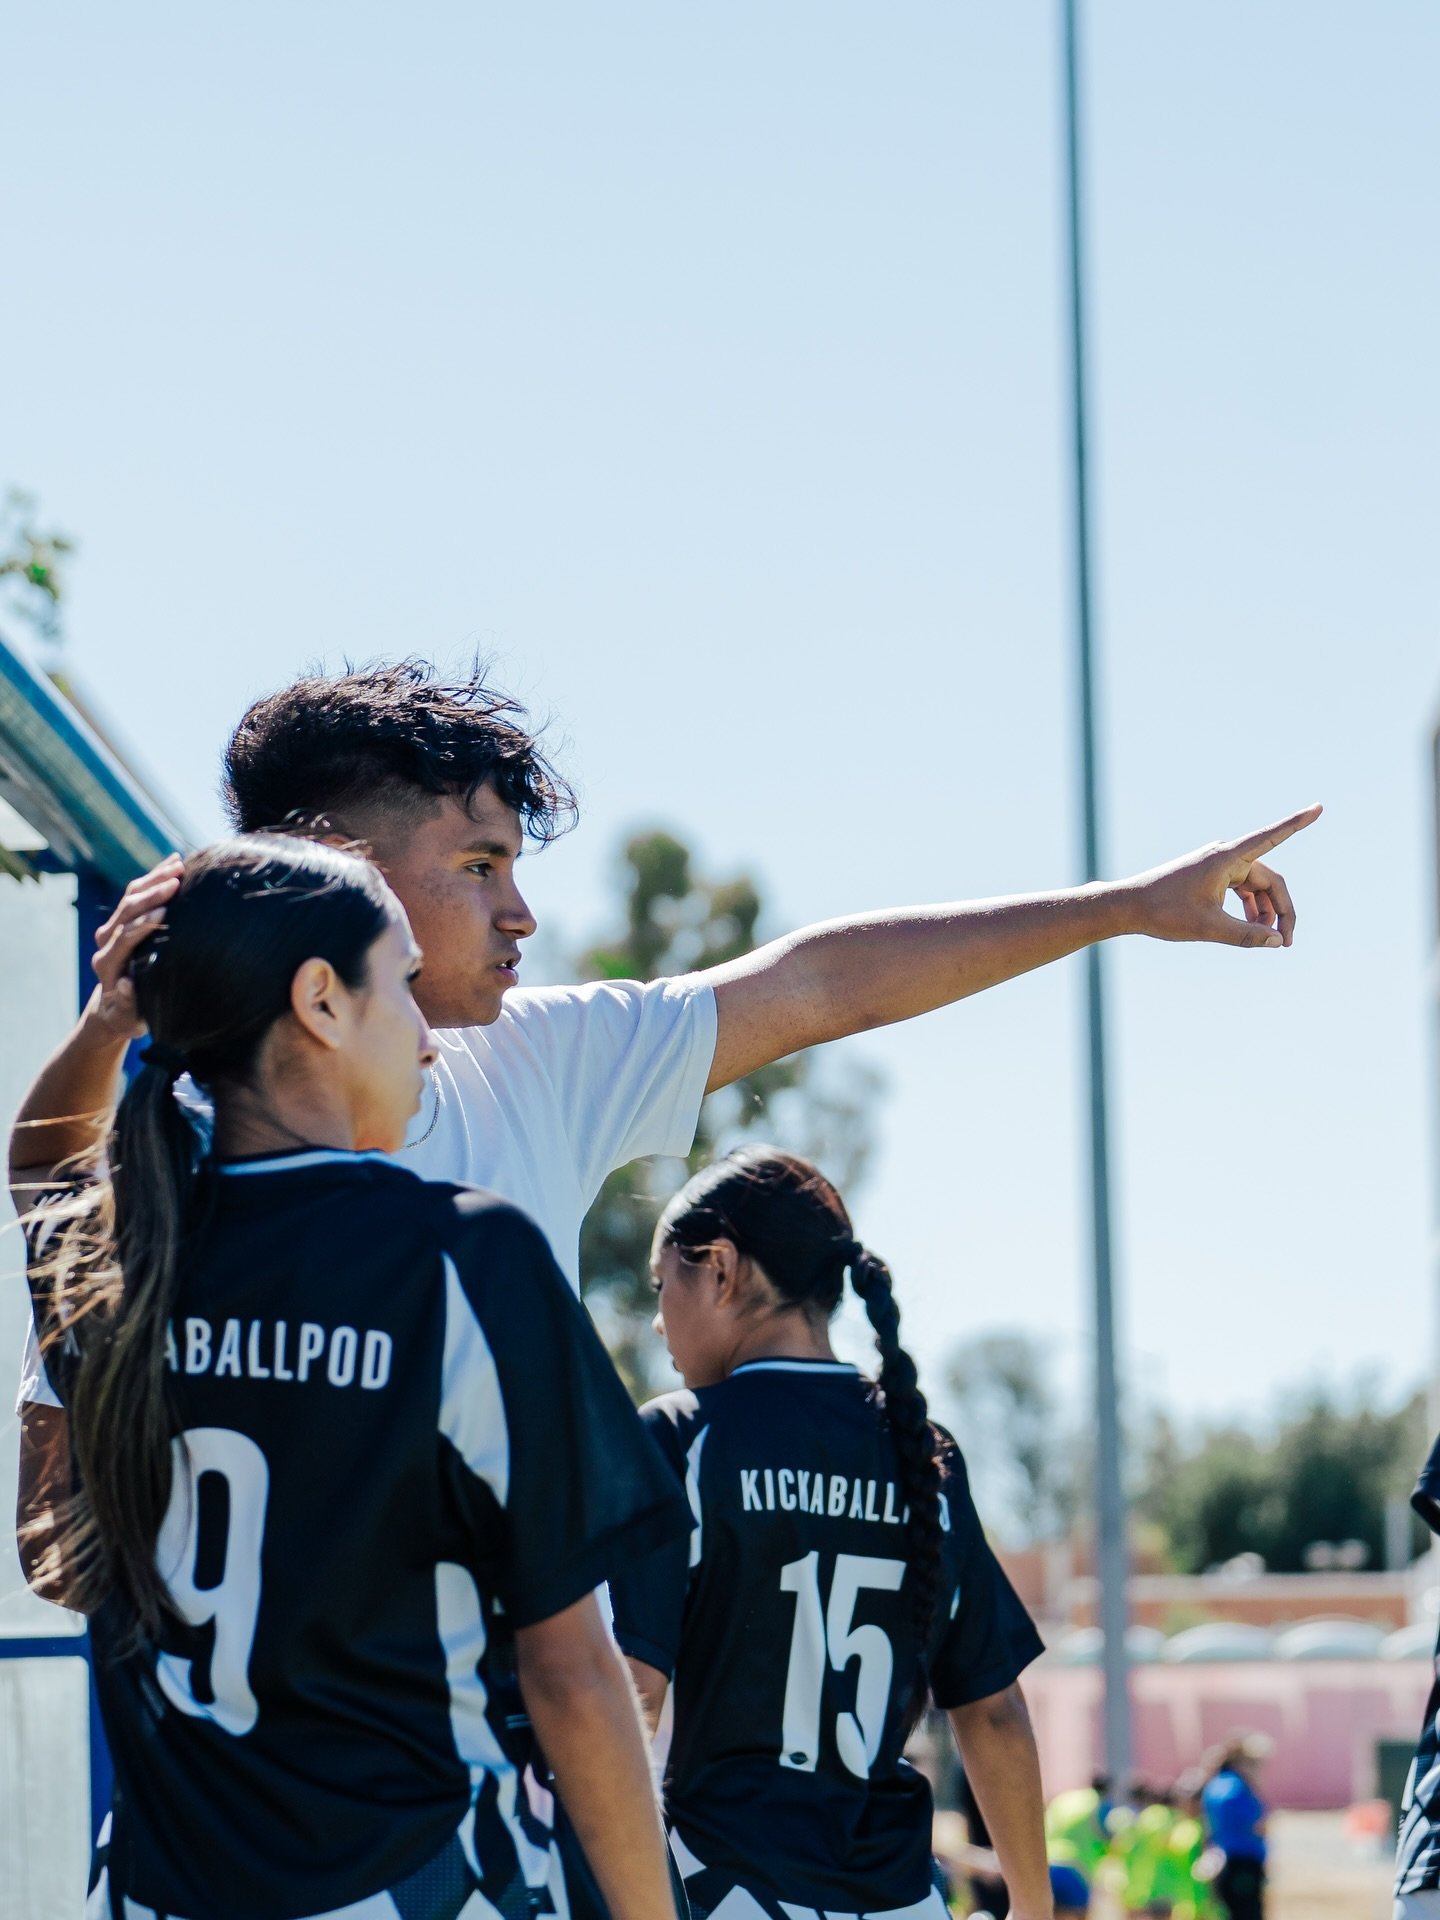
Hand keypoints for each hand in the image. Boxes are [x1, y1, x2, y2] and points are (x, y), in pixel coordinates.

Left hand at [84, 853, 183, 1041]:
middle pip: (126, 910)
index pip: (124, 937)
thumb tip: (125, 985)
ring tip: (179, 864)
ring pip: (130, 895)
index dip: (142, 923)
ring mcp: (112, 927)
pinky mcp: (122, 919)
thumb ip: (128, 1004)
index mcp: (107, 964)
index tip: (165, 910)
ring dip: (154, 878)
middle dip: (151, 894)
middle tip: (176, 881)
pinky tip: (175, 861)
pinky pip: (136, 892)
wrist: (113, 1006)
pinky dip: (154, 875)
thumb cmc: (128, 1016)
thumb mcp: (129, 1019)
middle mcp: (105, 942)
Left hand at [1122, 804, 1321, 947]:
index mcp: (1227, 858)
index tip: (1319, 807)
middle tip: (1286, 943)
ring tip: (1266, 941)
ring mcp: (1217, 865)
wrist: (1128, 907)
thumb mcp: (1209, 928)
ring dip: (1264, 913)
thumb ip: (1246, 935)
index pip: (1270, 837)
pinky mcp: (1210, 876)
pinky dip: (1249, 908)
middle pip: (1269, 880)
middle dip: (1281, 910)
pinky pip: (1241, 889)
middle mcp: (1225, 856)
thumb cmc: (1164, 913)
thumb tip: (1276, 942)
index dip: (1297, 823)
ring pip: (1256, 887)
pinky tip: (1251, 930)